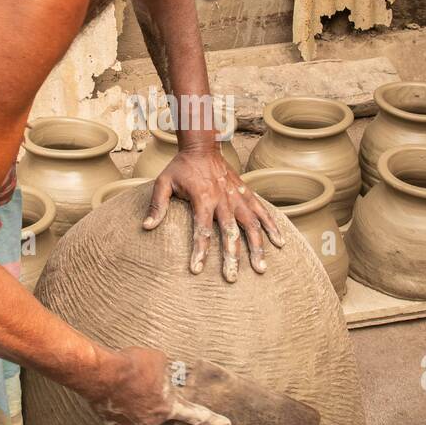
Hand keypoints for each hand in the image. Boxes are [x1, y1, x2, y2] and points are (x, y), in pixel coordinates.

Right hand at [85, 347, 231, 424]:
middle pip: (159, 411)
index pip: (196, 415)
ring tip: (125, 382)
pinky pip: (120, 414)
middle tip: (142, 381)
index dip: (212, 421)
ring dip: (135, 400)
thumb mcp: (161, 361)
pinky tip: (115, 390)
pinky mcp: (112, 423)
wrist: (102, 373)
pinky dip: (120, 404)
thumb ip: (167, 373)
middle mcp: (151, 421)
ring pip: (138, 413)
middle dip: (153, 398)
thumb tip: (165, 374)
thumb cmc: (133, 365)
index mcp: (168, 407)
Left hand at [142, 147, 283, 281]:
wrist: (202, 146)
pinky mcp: (246, 193)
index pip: (202, 230)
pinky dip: (272, 226)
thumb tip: (146, 227)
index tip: (196, 269)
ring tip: (261, 268)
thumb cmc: (181, 167)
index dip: (199, 250)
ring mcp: (238, 197)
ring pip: (252, 225)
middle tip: (231, 278)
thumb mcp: (163, 182)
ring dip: (257, 247)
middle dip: (231, 257)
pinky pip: (262, 211)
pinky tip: (280, 243)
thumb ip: (157, 205)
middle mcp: (223, 200)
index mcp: (203, 199)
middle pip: (230, 233)